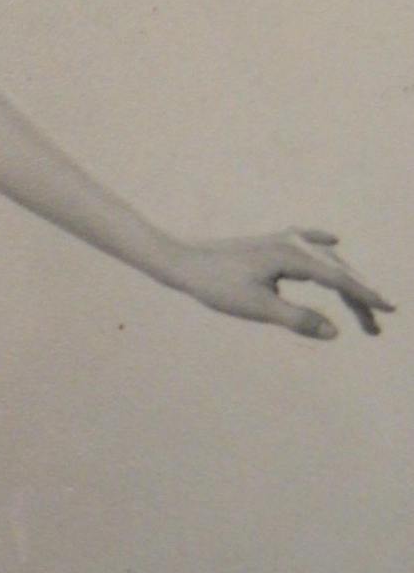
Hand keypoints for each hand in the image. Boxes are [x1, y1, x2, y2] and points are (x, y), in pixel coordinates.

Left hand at [172, 228, 393, 340]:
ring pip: (326, 261)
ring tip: (362, 308)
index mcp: (294, 256)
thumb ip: (297, 319)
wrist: (182, 262)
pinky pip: (308, 243)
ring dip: (346, 282)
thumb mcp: (257, 308)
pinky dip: (324, 249)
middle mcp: (294, 243)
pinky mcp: (271, 243)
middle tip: (377, 328)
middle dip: (360, 298)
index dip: (365, 297)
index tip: (389, 310)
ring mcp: (283, 240)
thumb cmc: (216, 286)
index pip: (339, 279)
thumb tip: (334, 332)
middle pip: (338, 270)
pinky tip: (334, 241)